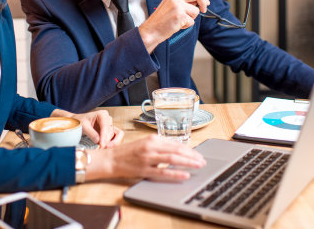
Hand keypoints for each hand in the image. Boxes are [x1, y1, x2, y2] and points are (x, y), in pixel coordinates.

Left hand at [51, 109, 122, 147]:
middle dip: (107, 141)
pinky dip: (111, 143)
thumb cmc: (79, 122)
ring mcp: (109, 125)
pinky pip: (115, 137)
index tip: (101, 145)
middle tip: (100, 148)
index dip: (104, 137)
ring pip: (113, 136)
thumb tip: (98, 141)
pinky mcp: (108, 131)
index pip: (106, 127)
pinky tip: (105, 147)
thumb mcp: (83, 126)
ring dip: (109, 143)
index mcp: (102, 114)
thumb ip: (91, 133)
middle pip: (111, 132)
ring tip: (101, 148)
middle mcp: (108, 119)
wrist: (77, 123)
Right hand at [87, 135, 206, 181]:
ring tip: (198, 165)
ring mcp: (148, 158)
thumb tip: (178, 150)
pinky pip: (163, 172)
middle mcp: (151, 146)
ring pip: (172, 159)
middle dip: (192, 155)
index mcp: (152, 139)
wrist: (111, 159)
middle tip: (202, 160)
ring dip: (188, 162)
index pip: (175, 144)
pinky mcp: (144, 170)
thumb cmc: (128, 152)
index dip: (189, 149)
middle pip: (177, 150)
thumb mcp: (145, 143)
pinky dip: (175, 173)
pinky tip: (185, 175)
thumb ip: (160, 146)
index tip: (198, 154)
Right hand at [138, 0, 208, 52]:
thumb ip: (183, 1)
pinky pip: (191, 21)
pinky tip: (177, 25)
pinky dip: (186, 25)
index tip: (205, 2)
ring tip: (179, 21)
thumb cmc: (162, 20)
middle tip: (204, 9)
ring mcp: (177, 6)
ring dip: (190, 18)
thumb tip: (199, 1)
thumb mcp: (171, 5)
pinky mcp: (180, 16)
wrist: (152, 30)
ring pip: (195, 11)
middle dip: (204, 2)